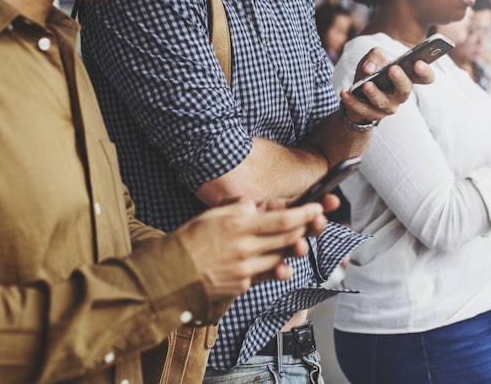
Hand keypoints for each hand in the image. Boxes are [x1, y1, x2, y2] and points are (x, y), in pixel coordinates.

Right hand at [173, 198, 325, 300]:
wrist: (173, 272)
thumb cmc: (191, 239)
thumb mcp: (214, 214)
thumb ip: (238, 208)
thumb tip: (257, 206)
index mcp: (238, 225)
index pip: (282, 220)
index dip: (304, 214)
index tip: (318, 207)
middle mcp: (245, 247)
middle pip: (287, 238)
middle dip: (306, 228)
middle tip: (318, 220)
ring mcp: (245, 268)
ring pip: (280, 257)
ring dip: (293, 248)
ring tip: (299, 240)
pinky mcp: (243, 284)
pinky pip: (266, 274)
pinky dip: (276, 267)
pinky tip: (281, 263)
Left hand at [339, 48, 434, 125]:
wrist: (356, 93)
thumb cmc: (371, 72)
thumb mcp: (373, 58)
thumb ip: (375, 56)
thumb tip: (369, 69)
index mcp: (407, 78)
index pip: (425, 78)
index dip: (425, 71)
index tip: (418, 62)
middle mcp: (400, 94)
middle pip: (405, 89)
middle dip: (399, 79)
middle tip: (393, 69)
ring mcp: (388, 106)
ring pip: (383, 102)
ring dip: (374, 93)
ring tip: (366, 84)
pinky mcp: (372, 115)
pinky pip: (363, 109)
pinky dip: (352, 101)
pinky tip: (344, 92)